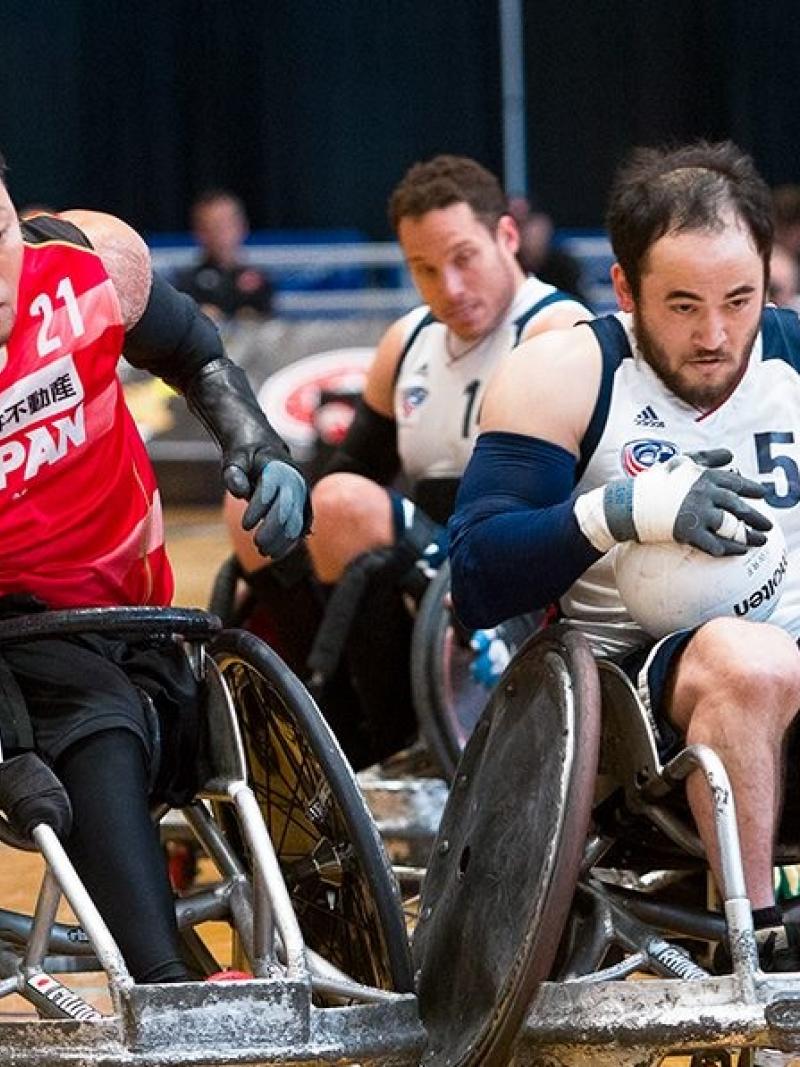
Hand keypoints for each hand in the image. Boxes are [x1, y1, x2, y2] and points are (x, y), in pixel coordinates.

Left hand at [227, 459, 308, 560]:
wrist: (266, 450)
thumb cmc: (246, 456)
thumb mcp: (234, 459)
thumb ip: (234, 473)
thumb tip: (240, 493)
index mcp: (276, 468)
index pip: (269, 490)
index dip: (258, 509)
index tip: (244, 526)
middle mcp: (293, 481)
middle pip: (286, 508)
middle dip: (272, 529)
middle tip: (257, 544)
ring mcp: (301, 494)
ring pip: (295, 520)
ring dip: (281, 539)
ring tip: (264, 552)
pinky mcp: (303, 505)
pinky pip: (300, 526)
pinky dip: (289, 541)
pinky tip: (275, 552)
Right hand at [575, 448, 771, 556]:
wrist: (629, 504)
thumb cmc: (653, 482)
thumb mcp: (680, 462)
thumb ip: (706, 457)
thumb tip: (730, 454)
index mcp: (704, 476)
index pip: (735, 482)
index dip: (752, 489)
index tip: (762, 494)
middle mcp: (704, 493)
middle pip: (738, 506)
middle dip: (756, 516)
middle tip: (768, 525)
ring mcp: (697, 513)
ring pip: (731, 527)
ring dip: (748, 536)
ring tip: (759, 542)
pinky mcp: (688, 531)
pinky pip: (714, 544)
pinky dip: (728, 549)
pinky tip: (736, 553)